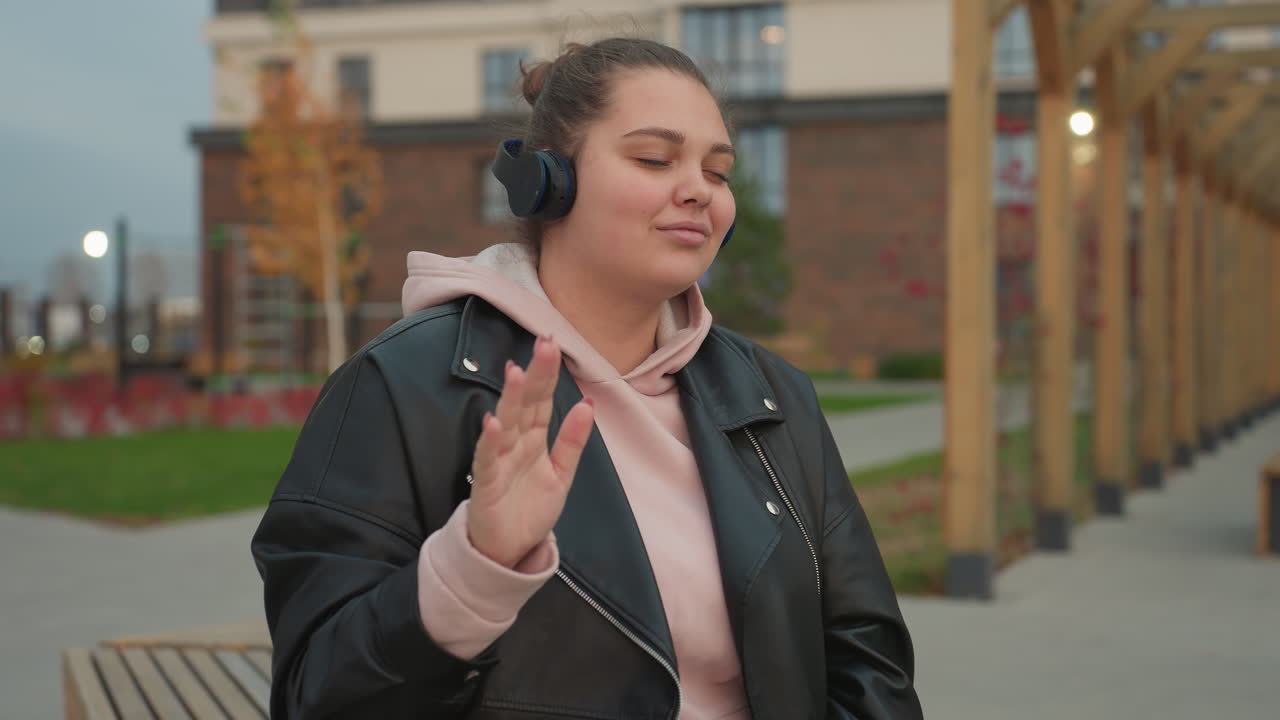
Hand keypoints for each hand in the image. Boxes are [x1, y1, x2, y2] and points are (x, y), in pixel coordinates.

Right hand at [467, 336, 593, 568]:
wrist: (509, 549)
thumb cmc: (531, 508)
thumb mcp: (562, 473)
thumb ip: (573, 440)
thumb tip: (589, 403)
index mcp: (535, 439)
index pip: (542, 400)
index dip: (547, 374)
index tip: (552, 343)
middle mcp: (516, 444)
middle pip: (525, 404)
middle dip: (534, 375)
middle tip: (543, 344)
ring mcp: (500, 461)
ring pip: (506, 424)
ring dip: (509, 400)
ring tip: (515, 373)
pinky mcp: (486, 483)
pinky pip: (489, 460)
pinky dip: (491, 442)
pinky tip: (494, 423)